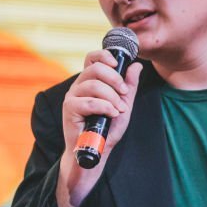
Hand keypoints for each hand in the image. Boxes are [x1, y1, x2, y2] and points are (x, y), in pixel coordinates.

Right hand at [56, 49, 142, 206]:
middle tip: (124, 93)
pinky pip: (89, 102)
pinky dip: (105, 107)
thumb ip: (129, 86)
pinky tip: (112, 114)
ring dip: (111, 97)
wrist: (97, 150)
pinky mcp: (69, 108)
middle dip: (114, 79)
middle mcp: (79, 85)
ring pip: (93, 85)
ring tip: (119, 110)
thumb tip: (137, 65)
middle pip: (95, 68)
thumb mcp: (124, 105)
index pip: (92, 58)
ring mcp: (72, 96)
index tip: (117, 65)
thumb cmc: (108, 129)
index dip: (104, 56)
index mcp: (90, 81)